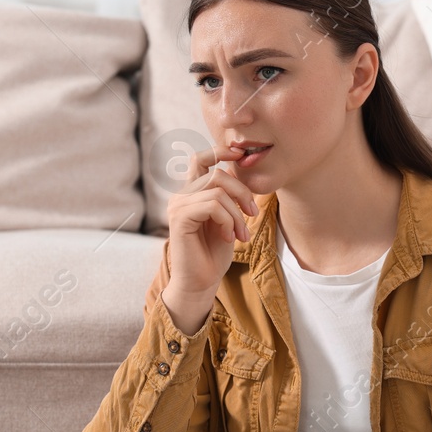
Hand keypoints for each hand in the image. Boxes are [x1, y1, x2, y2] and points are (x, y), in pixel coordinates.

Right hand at [163, 145, 260, 300]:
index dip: (219, 151)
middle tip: (253, 214)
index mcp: (191, 192)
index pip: (200, 159)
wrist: (202, 281)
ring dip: (237, 214)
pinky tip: (228, 237)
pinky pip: (212, 206)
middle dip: (242, 192)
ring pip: (218, 192)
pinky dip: (227, 221)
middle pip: (217, 174)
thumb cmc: (214, 252)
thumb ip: (228, 195)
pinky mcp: (180, 218)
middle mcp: (181, 195)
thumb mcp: (228, 218)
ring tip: (240, 234)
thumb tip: (237, 168)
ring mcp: (178, 205)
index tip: (239, 153)